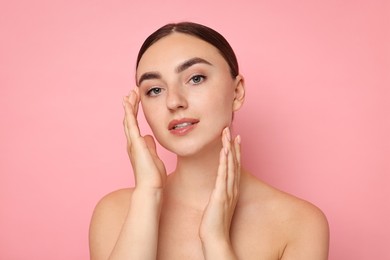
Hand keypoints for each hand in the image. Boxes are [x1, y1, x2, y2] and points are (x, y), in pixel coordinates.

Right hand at [123, 88, 166, 189]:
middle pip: (129, 119)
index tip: (136, 100)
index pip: (135, 124)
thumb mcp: (153, 157)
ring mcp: (133, 143)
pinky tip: (128, 103)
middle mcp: (132, 143)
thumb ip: (150, 146)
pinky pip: (131, 124)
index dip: (135, 112)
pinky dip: (129, 112)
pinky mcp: (135, 143)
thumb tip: (149, 137)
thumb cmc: (153, 176)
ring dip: (129, 105)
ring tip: (130, 93)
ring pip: (128, 119)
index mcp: (137, 145)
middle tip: (131, 92)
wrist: (151, 187)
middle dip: (131, 105)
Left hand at [199, 127, 240, 248]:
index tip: (234, 138)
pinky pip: (223, 175)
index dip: (235, 151)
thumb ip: (219, 193)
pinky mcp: (221, 195)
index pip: (235, 166)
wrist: (215, 238)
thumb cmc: (215, 222)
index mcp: (232, 189)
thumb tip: (216, 188)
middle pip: (234, 162)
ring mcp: (228, 191)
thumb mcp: (218, 204)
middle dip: (232, 144)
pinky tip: (224, 151)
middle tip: (230, 129)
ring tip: (227, 134)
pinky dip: (224, 162)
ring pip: (230, 165)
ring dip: (229, 148)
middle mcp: (232, 188)